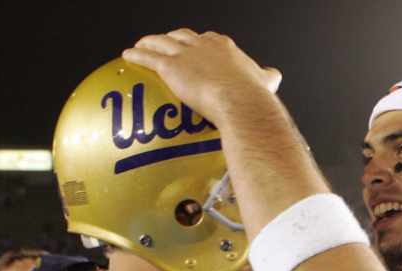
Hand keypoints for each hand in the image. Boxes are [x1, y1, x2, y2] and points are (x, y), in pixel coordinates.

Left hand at [123, 29, 280, 125]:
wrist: (241, 103)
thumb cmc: (254, 98)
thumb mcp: (265, 82)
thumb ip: (266, 77)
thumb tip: (273, 74)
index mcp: (225, 49)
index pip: (210, 39)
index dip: (201, 42)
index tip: (197, 47)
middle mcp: (204, 46)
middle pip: (184, 36)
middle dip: (174, 39)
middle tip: (167, 44)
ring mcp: (186, 54)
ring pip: (163, 41)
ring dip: (150, 41)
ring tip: (142, 44)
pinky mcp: (171, 67)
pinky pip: (149, 57)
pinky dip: (137, 54)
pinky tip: (128, 55)